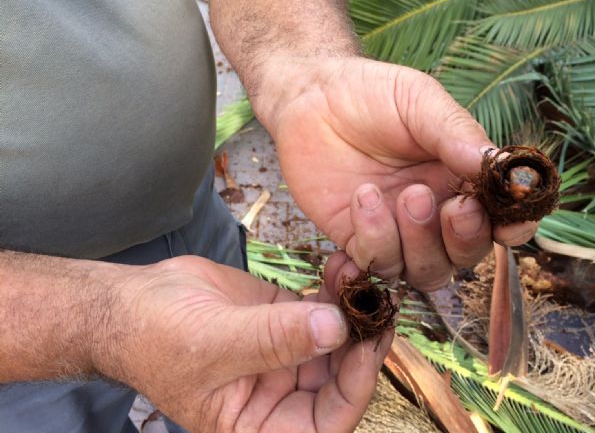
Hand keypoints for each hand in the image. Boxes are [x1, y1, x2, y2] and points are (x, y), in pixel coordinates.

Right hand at [98, 253, 390, 432]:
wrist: (133, 300)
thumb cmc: (155, 336)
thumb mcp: (212, 344)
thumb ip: (273, 340)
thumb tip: (335, 329)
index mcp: (260, 425)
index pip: (324, 423)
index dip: (353, 389)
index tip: (367, 344)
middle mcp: (280, 396)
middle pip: (339, 379)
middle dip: (362, 341)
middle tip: (378, 301)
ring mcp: (286, 354)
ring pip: (337, 338)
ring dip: (353, 306)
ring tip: (361, 270)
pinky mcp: (286, 318)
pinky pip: (322, 307)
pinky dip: (335, 286)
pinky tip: (342, 262)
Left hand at [254, 57, 537, 291]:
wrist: (310, 99)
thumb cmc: (371, 94)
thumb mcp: (418, 100)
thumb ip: (455, 132)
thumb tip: (497, 163)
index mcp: (461, 177)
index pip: (499, 217)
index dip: (513, 227)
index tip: (511, 225)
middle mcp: (434, 212)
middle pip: (466, 255)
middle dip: (462, 239)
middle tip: (447, 205)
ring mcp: (397, 230)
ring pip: (425, 271)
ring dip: (415, 241)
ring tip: (391, 193)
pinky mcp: (358, 240)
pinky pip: (376, 264)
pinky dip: (372, 239)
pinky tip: (359, 199)